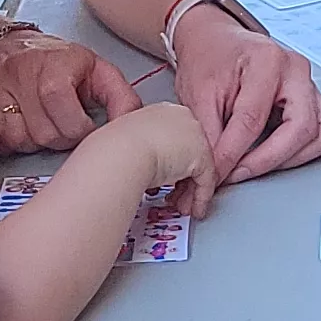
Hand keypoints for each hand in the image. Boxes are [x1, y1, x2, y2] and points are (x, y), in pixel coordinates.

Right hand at [0, 33, 140, 152]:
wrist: (4, 46)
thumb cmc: (56, 61)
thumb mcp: (96, 69)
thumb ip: (120, 96)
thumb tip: (135, 124)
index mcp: (54, 62)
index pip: (63, 108)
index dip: (79, 127)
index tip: (86, 125)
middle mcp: (21, 72)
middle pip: (45, 132)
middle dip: (61, 137)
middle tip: (65, 124)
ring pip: (22, 140)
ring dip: (38, 140)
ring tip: (45, 123)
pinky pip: (1, 139)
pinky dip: (15, 140)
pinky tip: (24, 127)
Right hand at [125, 101, 221, 218]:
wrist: (121, 152)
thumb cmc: (114, 149)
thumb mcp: (129, 144)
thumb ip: (143, 151)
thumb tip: (150, 168)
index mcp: (162, 111)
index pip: (175, 139)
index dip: (171, 163)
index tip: (164, 181)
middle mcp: (181, 117)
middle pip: (189, 152)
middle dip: (183, 179)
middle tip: (174, 196)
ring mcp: (194, 134)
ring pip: (198, 167)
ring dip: (190, 191)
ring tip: (179, 205)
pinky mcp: (202, 154)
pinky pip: (206, 180)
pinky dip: (200, 198)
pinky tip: (193, 209)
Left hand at [170, 13, 320, 182]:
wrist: (216, 42)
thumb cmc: (209, 60)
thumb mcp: (198, 94)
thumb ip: (209, 134)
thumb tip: (216, 170)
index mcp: (266, 59)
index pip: (252, 119)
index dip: (232, 154)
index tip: (218, 174)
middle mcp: (296, 70)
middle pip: (301, 128)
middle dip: (268, 160)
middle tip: (238, 173)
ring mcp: (310, 83)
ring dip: (293, 157)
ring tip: (258, 164)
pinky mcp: (315, 98)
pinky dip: (306, 149)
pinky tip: (277, 152)